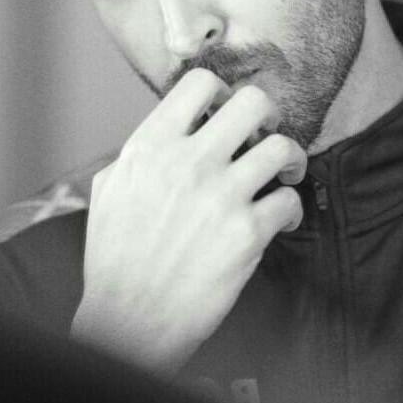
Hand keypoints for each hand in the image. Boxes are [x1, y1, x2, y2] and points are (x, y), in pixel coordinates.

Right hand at [70, 69, 305, 375]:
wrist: (129, 321)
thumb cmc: (116, 259)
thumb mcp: (110, 190)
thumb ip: (141, 153)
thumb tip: (169, 132)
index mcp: (152, 146)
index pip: (200, 82)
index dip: (222, 91)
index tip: (227, 112)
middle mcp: (189, 162)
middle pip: (254, 101)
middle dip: (268, 115)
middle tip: (265, 135)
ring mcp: (222, 196)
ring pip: (283, 147)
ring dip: (291, 159)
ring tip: (286, 173)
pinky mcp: (248, 233)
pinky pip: (291, 201)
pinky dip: (293, 209)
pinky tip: (281, 219)